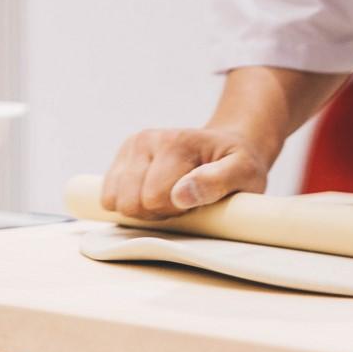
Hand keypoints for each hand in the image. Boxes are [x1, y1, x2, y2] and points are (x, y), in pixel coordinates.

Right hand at [101, 128, 269, 218]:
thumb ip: (218, 181)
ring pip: (114, 200)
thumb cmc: (237, 164)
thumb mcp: (245, 172)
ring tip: (168, 197)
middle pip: (131, 203)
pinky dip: (128, 202)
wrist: (226, 146)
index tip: (195, 202)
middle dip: (156, 212)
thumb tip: (181, 195)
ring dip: (142, 209)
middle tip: (182, 202)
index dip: (176, 211)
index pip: (155, 199)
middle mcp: (148, 139)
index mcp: (177, 142)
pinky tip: (151, 193)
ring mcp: (132, 146)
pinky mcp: (122, 156)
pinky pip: (107, 196)